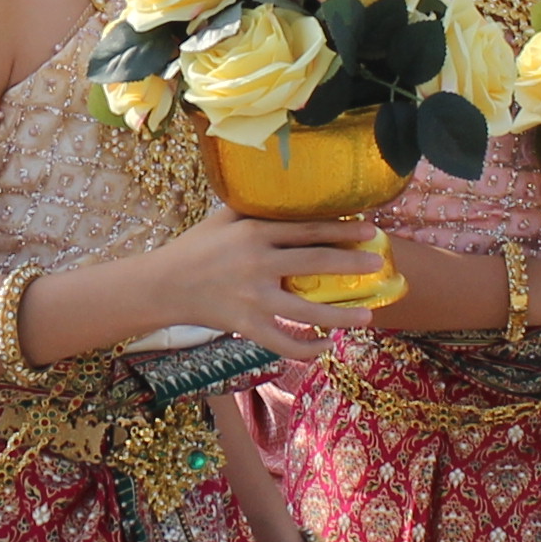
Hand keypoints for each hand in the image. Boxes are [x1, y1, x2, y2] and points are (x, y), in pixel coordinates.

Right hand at [152, 206, 388, 351]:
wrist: (162, 285)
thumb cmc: (194, 248)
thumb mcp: (221, 219)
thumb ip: (254, 208)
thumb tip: (285, 193)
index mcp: (255, 234)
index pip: (308, 230)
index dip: (342, 230)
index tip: (369, 232)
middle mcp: (258, 263)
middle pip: (317, 263)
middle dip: (352, 264)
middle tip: (378, 265)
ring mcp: (254, 298)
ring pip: (308, 310)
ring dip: (342, 315)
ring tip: (368, 316)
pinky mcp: (247, 325)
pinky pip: (284, 342)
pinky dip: (308, 348)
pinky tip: (326, 346)